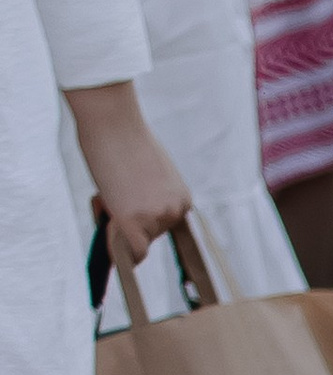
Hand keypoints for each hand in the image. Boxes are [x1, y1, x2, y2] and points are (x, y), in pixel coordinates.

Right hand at [66, 79, 190, 274]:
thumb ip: (147, 198)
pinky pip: (131, 252)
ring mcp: (158, 217)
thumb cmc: (124, 140)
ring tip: (109, 189)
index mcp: (181, 198)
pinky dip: (118, 249)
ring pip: (135, 241)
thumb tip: (134, 218)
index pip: (161, 226)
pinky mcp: (135, 221)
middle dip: (128, 221)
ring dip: (116, 225)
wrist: (114, 122)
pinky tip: (109, 225)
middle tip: (113, 190)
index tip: (128, 203)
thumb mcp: (147, 175)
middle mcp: (176, 210)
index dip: (140, 218)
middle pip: (149, 236)